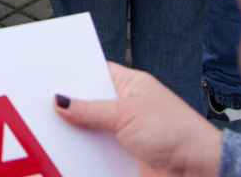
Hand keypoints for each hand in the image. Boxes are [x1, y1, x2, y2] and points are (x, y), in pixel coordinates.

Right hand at [55, 63, 222, 176]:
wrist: (199, 171)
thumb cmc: (176, 133)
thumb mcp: (127, 115)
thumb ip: (91, 109)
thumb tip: (61, 101)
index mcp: (130, 85)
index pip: (94, 72)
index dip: (72, 74)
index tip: (47, 76)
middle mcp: (126, 106)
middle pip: (88, 101)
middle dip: (69, 105)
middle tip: (42, 105)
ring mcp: (124, 131)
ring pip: (89, 127)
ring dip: (75, 132)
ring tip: (51, 130)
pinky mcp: (122, 154)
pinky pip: (95, 149)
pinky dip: (83, 151)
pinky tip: (68, 151)